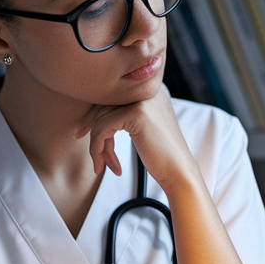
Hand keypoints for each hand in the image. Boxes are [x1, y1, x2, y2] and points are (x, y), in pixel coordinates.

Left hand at [76, 83, 201, 195]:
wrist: (179, 173)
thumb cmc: (160, 156)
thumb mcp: (143, 129)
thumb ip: (125, 115)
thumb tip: (92, 114)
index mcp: (149, 90)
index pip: (112, 97)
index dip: (95, 116)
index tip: (86, 134)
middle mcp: (146, 89)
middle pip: (104, 105)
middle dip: (92, 129)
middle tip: (85, 147)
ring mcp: (142, 100)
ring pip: (101, 118)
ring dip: (97, 146)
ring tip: (102, 166)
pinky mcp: (137, 114)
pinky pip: (103, 128)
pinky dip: (98, 149)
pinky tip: (107, 167)